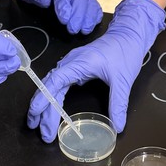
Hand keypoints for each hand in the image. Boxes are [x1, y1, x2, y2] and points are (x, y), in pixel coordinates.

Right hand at [27, 0, 165, 140]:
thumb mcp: (123, 79)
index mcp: (78, 63)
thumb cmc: (125, 51)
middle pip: (50, 87)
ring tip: (39, 124)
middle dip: (42, 109)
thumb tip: (117, 127)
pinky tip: (51, 109)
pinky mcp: (76, 68)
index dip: (44, 98)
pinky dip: (53, 98)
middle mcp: (70, 64)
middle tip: (41, 131)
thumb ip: (118, 103)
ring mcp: (72, 65)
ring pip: (52, 86)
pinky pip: (59, 84)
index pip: (55, 81)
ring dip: (45, 105)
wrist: (129, 34)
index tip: (36, 112)